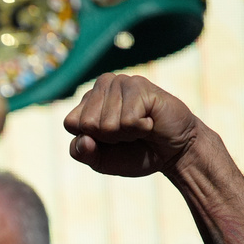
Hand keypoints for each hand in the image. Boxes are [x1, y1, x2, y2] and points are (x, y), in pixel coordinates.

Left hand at [64, 74, 198, 177]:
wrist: (172, 152)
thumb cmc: (135, 152)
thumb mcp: (101, 160)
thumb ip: (82, 153)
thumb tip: (83, 139)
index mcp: (87, 102)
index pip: (70, 123)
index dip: (90, 140)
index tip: (110, 139)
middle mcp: (101, 86)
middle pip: (87, 124)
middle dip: (108, 138)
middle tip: (127, 133)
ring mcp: (120, 82)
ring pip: (107, 124)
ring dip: (126, 134)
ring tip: (140, 126)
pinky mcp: (139, 85)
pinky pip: (127, 121)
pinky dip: (140, 129)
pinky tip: (150, 121)